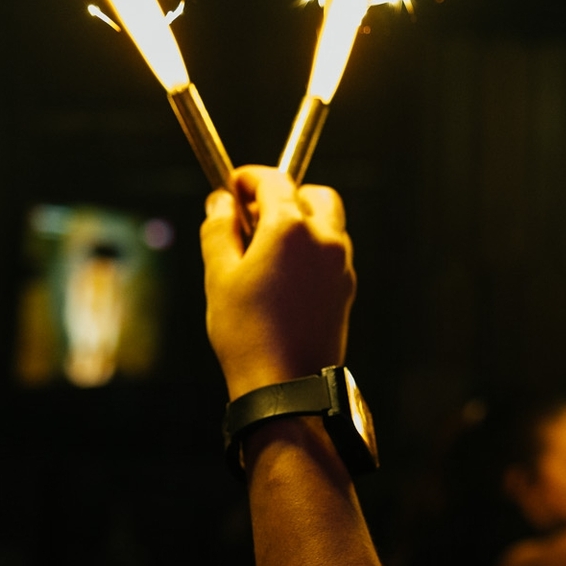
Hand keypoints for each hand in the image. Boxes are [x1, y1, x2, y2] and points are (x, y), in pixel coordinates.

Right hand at [200, 166, 355, 399]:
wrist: (286, 387)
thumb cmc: (246, 334)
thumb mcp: (219, 276)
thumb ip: (219, 229)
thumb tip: (221, 202)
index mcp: (290, 228)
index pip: (274, 180)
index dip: (248, 178)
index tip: (231, 186)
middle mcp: (324, 239)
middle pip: (313, 195)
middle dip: (285, 195)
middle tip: (253, 215)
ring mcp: (341, 266)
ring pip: (326, 224)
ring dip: (300, 223)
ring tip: (264, 251)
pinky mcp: (346, 290)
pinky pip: (330, 255)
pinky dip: (311, 251)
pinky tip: (283, 278)